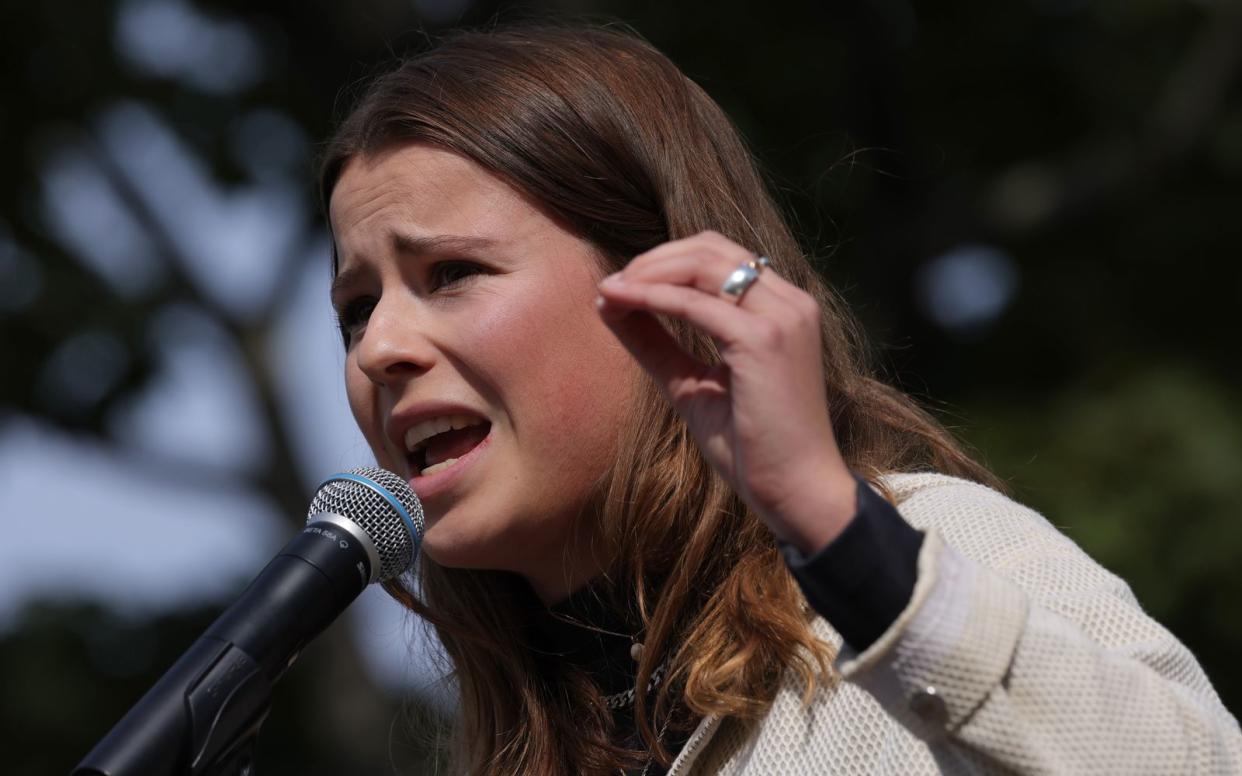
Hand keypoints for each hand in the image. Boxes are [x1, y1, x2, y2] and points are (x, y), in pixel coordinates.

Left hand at [596, 231, 857, 553]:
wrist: (797, 492)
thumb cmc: (753, 448)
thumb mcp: (694, 385)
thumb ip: (657, 343)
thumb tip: (609, 301)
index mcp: (784, 309)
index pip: (721, 256)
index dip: (668, 260)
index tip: (623, 283)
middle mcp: (790, 303)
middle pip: (711, 247)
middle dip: (655, 258)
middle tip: (613, 283)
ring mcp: (782, 318)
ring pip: (703, 264)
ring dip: (649, 271)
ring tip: (611, 290)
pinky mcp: (763, 340)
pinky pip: (694, 304)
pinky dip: (652, 297)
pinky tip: (620, 303)